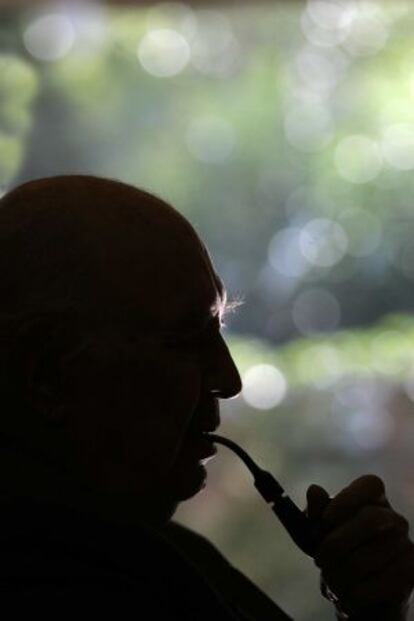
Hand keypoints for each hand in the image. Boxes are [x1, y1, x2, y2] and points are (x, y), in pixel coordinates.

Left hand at [306, 476, 413, 618]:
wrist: (360, 588)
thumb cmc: (339, 549)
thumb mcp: (321, 530)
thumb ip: (317, 510)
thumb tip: (314, 490)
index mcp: (373, 499)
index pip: (370, 484)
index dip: (347, 499)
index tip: (326, 518)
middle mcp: (394, 518)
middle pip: (371, 519)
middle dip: (337, 543)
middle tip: (320, 559)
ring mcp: (406, 544)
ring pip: (368, 558)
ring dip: (340, 574)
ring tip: (330, 580)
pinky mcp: (411, 571)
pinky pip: (379, 583)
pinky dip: (355, 593)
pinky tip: (347, 595)